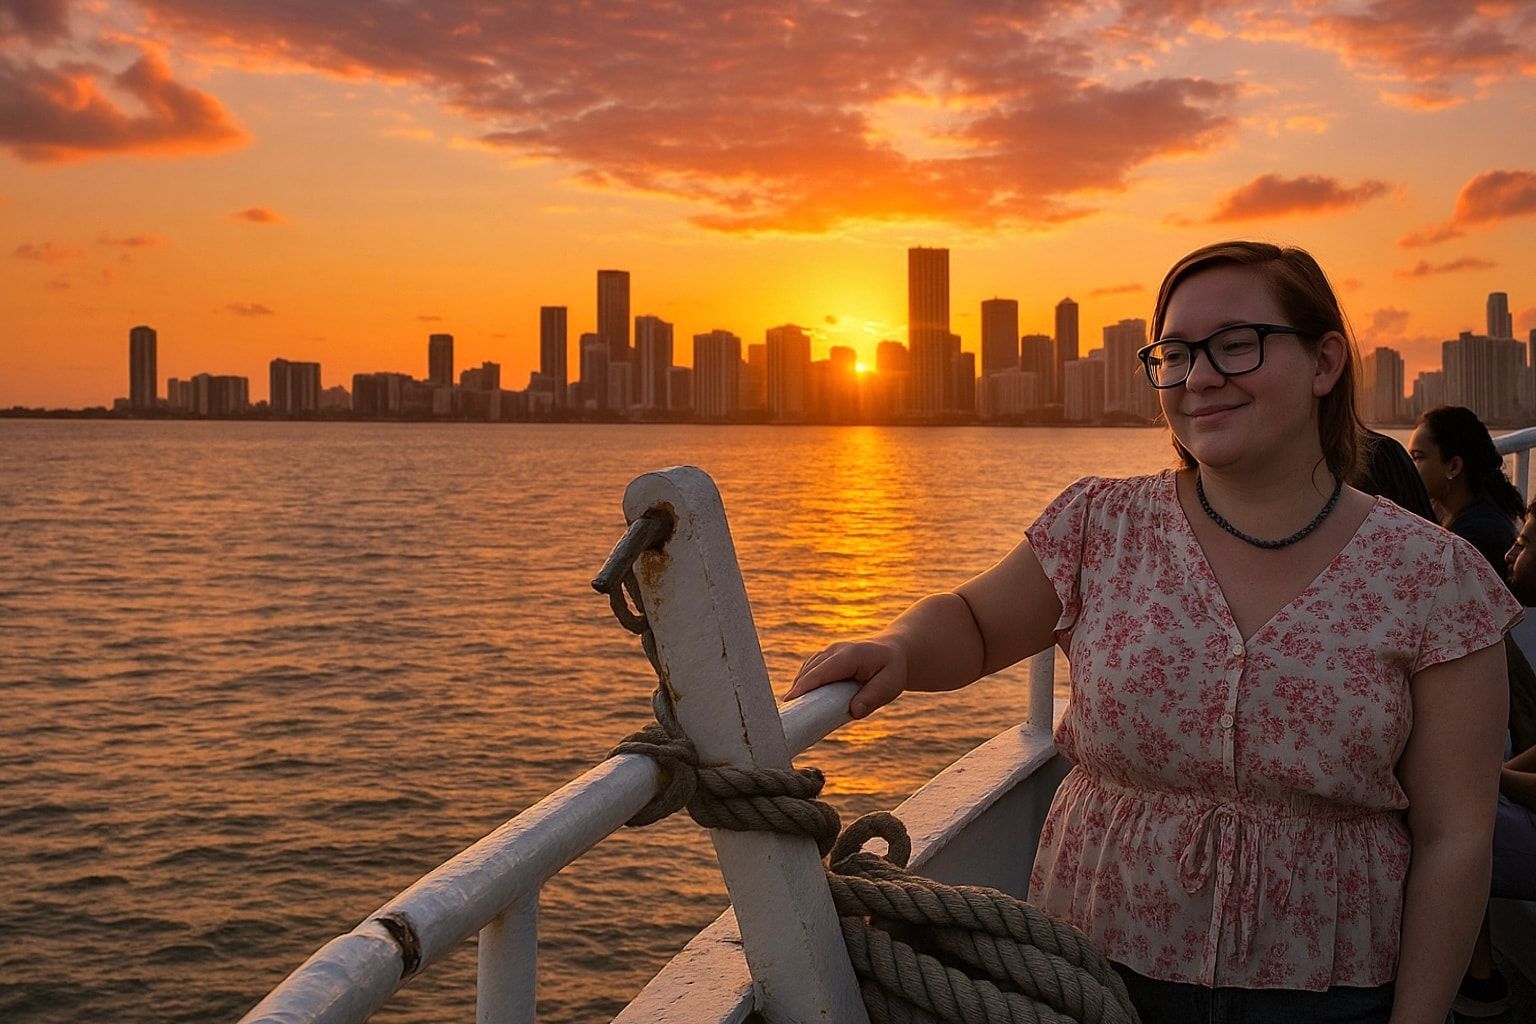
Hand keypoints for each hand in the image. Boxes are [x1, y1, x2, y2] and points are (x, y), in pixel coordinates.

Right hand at [783, 639, 906, 718]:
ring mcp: (828, 652)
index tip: (790, 700)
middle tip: (787, 714)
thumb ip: (872, 697)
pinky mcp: (825, 659)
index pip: (823, 671)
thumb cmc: (891, 670)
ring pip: (807, 670)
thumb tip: (854, 712)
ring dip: (798, 688)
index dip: (805, 685)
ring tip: (791, 711)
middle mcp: (835, 650)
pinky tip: (801, 701)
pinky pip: (809, 671)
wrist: (893, 652)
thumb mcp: (890, 685)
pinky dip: (803, 684)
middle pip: (810, 671)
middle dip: (797, 690)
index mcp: (850, 655)